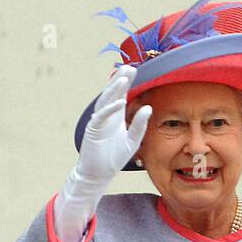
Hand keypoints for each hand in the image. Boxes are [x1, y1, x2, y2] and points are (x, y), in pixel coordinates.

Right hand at [76, 65, 150, 185]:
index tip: (135, 70)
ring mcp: (99, 121)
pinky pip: (101, 116)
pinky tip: (119, 102)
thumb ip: (139, 125)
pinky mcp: (93, 130)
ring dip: (114, 90)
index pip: (122, 95)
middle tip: (129, 68)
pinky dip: (110, 109)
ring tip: (123, 78)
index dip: (127, 83)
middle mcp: (107, 115)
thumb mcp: (132, 141)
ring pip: (106, 101)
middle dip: (120, 80)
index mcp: (116, 116)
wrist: (99, 173)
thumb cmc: (114, 158)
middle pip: (113, 93)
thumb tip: (148, 108)